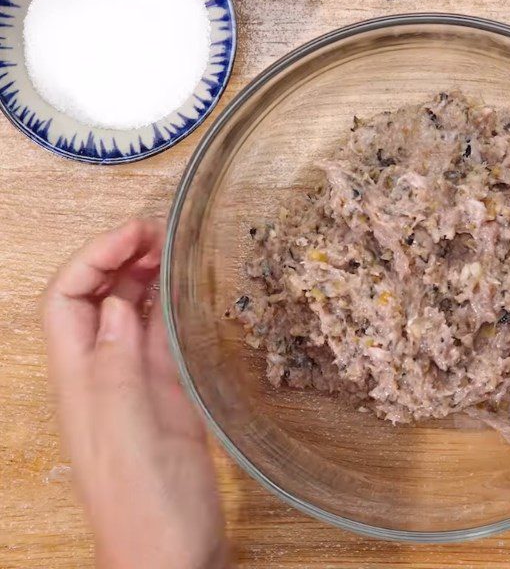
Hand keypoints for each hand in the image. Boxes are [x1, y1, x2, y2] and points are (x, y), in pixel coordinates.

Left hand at [42, 220, 227, 568]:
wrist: (172, 558)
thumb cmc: (146, 508)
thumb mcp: (129, 435)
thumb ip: (116, 369)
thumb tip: (113, 305)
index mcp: (82, 382)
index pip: (66, 301)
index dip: (91, 260)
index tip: (132, 235)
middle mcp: (102, 375)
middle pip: (92, 300)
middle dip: (114, 258)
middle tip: (155, 233)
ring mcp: (134, 383)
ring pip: (125, 313)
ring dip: (139, 277)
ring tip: (169, 248)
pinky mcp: (164, 394)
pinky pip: (157, 337)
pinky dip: (165, 307)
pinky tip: (181, 291)